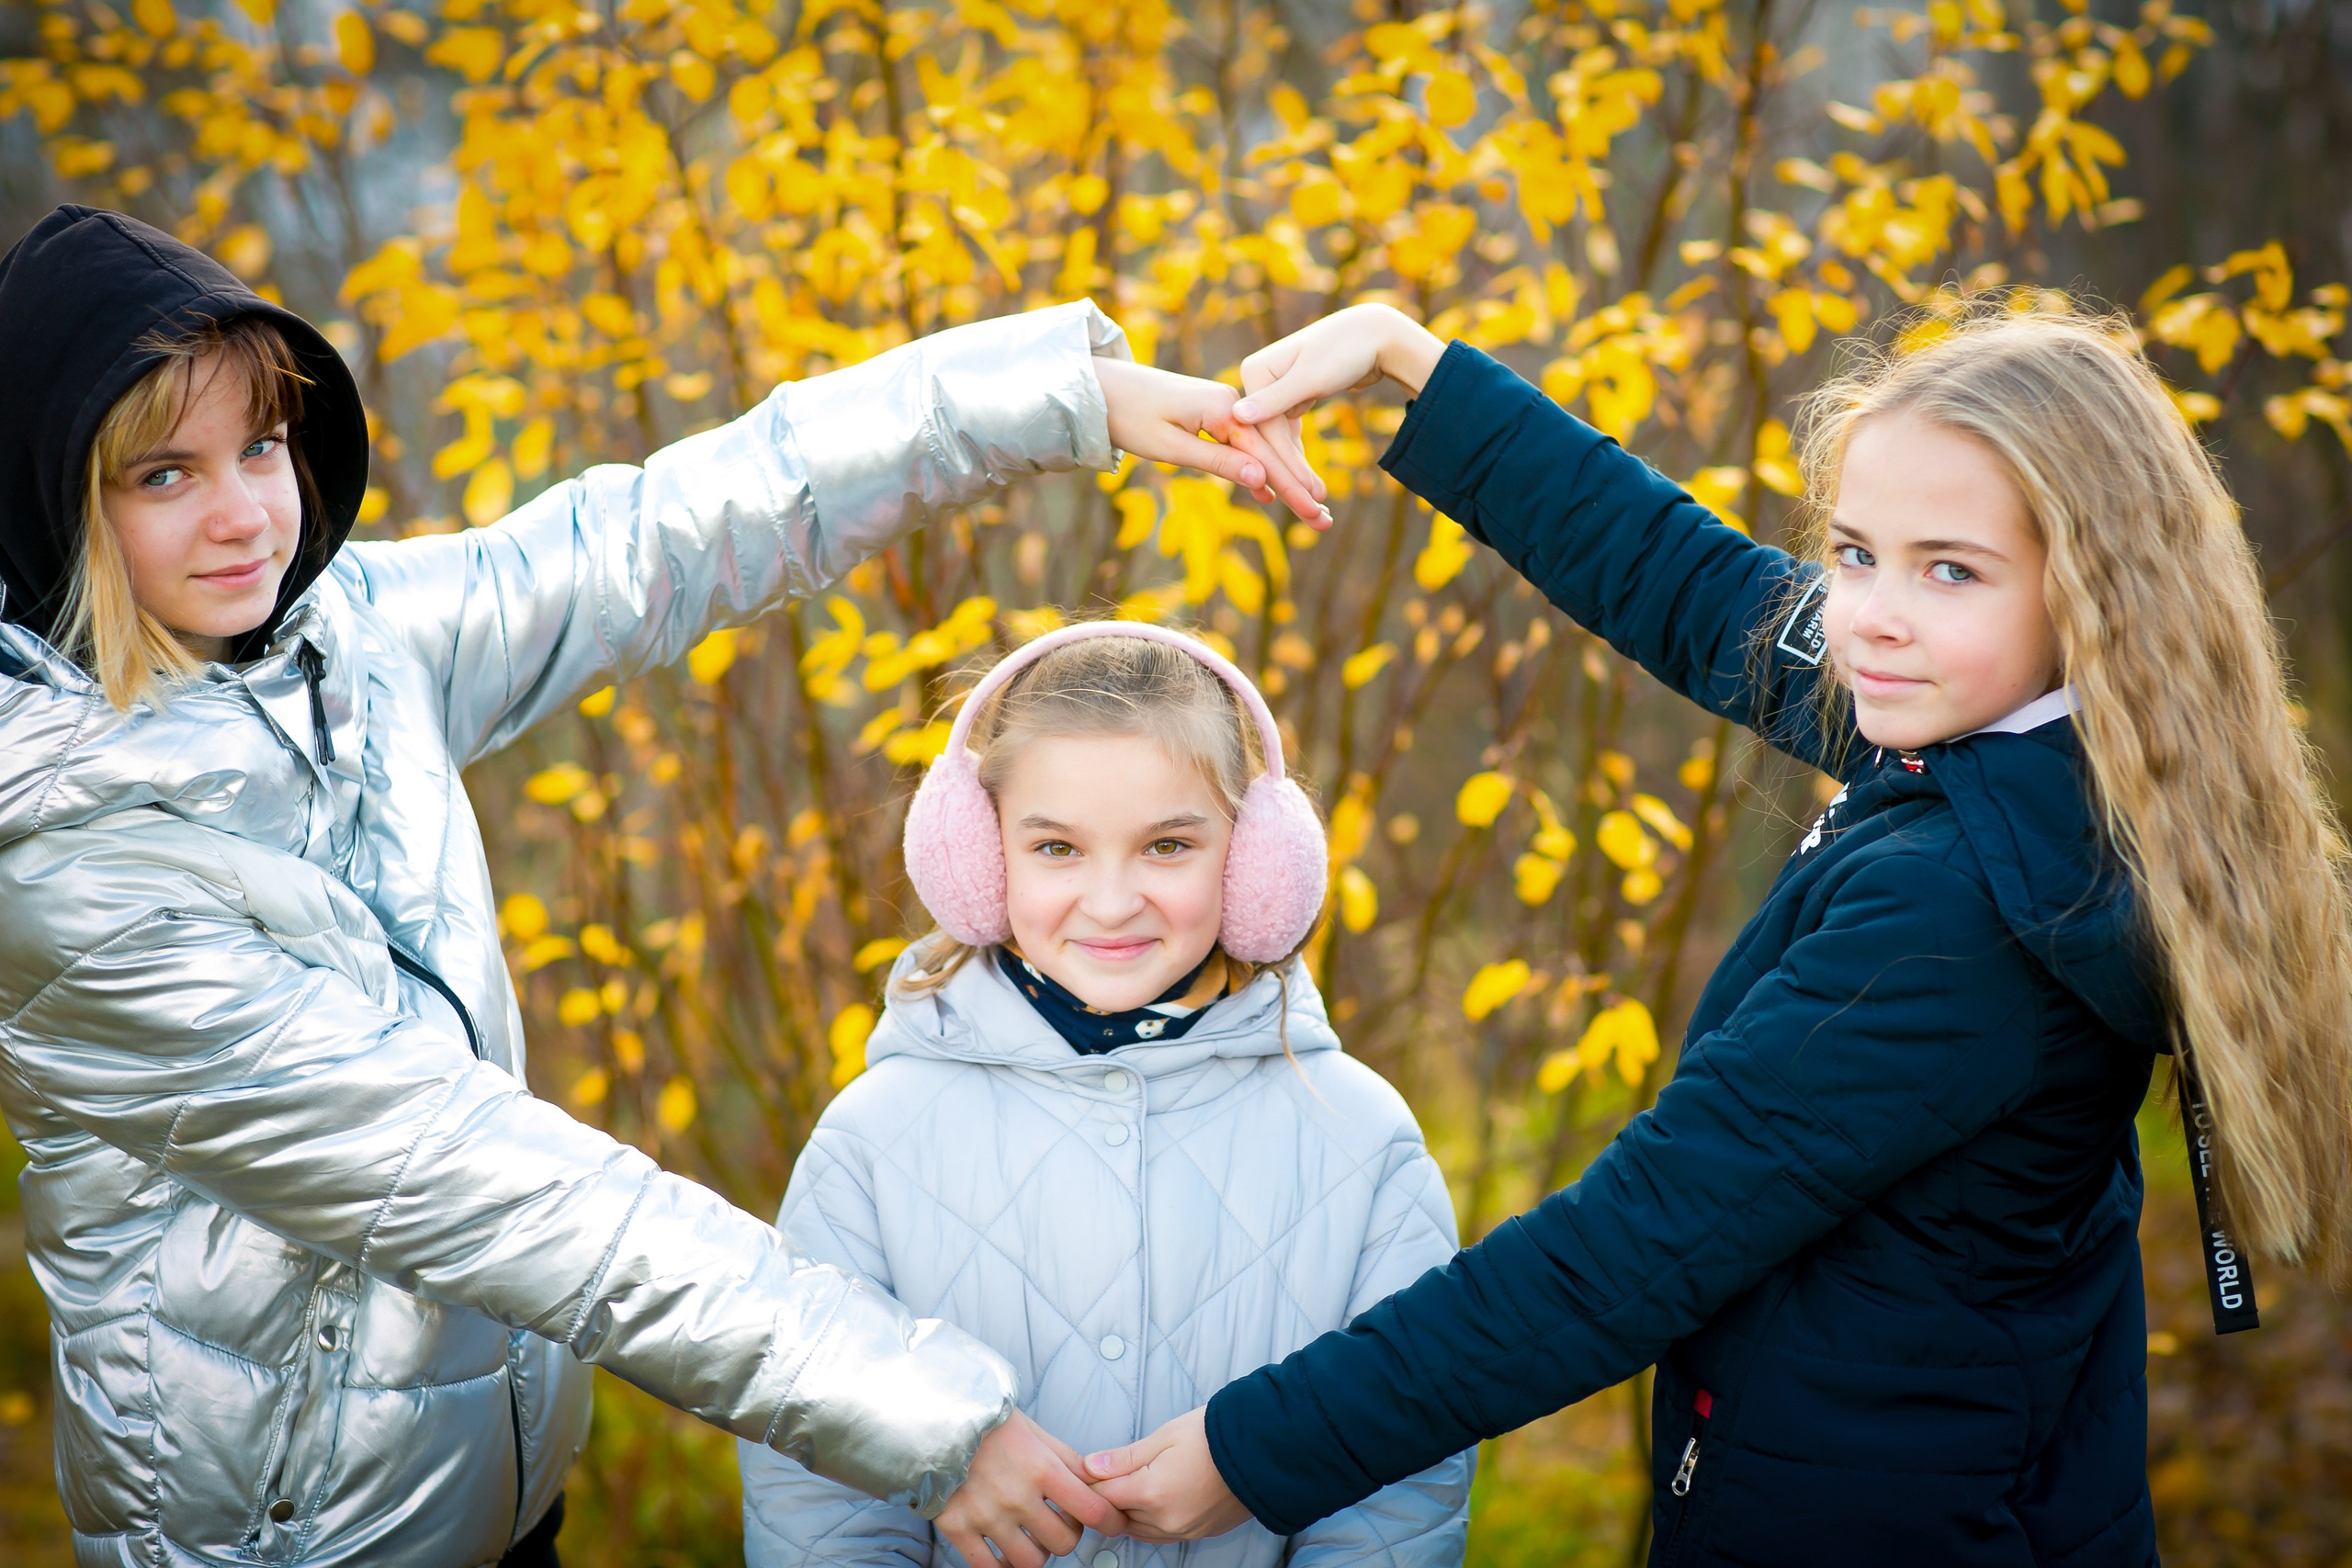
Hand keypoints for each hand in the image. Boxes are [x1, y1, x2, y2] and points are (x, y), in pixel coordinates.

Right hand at [936, 1410, 1128, 1567]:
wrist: (932, 1416)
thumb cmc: (988, 1422)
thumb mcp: (1033, 1431)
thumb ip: (1065, 1459)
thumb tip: (1096, 1483)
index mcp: (1041, 1467)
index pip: (1092, 1510)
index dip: (1110, 1521)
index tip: (1111, 1523)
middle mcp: (1016, 1496)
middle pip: (1064, 1543)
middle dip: (1067, 1535)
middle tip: (1058, 1522)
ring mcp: (985, 1515)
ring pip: (1030, 1562)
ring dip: (1037, 1553)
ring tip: (1030, 1536)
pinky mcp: (956, 1528)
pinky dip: (1002, 1567)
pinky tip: (1004, 1551)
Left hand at [1083, 1406, 1253, 1543]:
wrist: (1263, 1452)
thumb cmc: (1214, 1435)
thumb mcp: (1165, 1435)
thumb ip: (1124, 1457)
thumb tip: (1090, 1467)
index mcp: (1152, 1493)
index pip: (1102, 1497)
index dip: (1090, 1483)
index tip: (1086, 1470)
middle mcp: (1165, 1520)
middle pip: (1117, 1517)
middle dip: (1108, 1498)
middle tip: (1106, 1475)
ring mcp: (1183, 1531)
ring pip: (1137, 1530)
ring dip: (1128, 1512)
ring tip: (1129, 1485)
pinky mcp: (1198, 1534)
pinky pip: (1160, 1535)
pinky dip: (1149, 1521)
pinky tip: (1151, 1500)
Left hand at [1094, 357, 1329, 526]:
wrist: (1102, 387)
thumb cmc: (1129, 417)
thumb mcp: (1172, 447)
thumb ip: (1218, 461)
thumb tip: (1260, 477)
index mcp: (1224, 408)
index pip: (1266, 454)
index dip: (1291, 488)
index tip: (1314, 512)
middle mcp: (1230, 403)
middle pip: (1271, 452)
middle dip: (1297, 488)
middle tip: (1323, 521)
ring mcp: (1223, 406)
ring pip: (1260, 450)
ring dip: (1283, 481)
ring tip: (1310, 510)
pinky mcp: (1212, 413)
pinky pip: (1242, 445)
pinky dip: (1256, 469)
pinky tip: (1268, 493)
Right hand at [1230, 305, 1446, 500]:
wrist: (1375, 334)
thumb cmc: (1347, 350)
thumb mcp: (1312, 376)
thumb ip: (1275, 400)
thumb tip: (1237, 417)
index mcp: (1254, 371)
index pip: (1264, 428)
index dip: (1284, 463)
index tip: (1304, 495)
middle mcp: (1257, 380)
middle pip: (1268, 436)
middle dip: (1290, 473)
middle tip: (1312, 507)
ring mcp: (1271, 390)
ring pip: (1278, 439)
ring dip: (1294, 470)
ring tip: (1315, 501)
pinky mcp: (1289, 397)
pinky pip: (1287, 434)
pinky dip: (1297, 455)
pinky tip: (1306, 482)